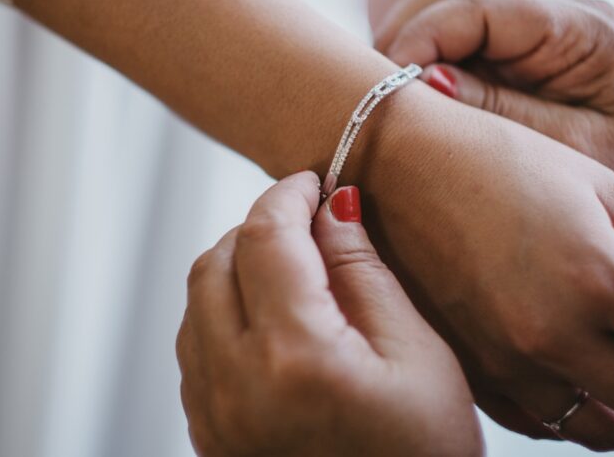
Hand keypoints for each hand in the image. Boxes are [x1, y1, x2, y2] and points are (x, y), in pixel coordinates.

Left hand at [177, 172, 482, 456]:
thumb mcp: (419, 359)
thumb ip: (365, 272)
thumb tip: (333, 205)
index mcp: (294, 357)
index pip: (266, 236)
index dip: (287, 195)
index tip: (311, 182)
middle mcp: (236, 385)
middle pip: (215, 261)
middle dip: (255, 228)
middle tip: (304, 223)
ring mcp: (213, 416)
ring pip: (195, 303)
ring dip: (234, 269)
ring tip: (291, 270)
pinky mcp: (208, 437)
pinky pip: (195, 350)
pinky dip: (222, 315)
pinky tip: (271, 321)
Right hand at [349, 77, 613, 450]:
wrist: (395, 164)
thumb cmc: (491, 157)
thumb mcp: (595, 184)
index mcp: (594, 274)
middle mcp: (551, 330)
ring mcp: (506, 357)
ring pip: (604, 427)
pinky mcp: (472, 365)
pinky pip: (544, 422)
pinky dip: (586, 420)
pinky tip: (601, 397)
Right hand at [374, 0, 613, 270]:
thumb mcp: (576, 156)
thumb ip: (501, 114)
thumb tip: (422, 80)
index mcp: (583, 29)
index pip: (478, 3)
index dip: (420, 35)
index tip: (385, 84)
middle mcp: (556, 15)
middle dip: (401, 34)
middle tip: (370, 92)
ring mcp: (533, 29)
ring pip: (441, 8)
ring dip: (404, 45)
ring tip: (382, 98)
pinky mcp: (514, 52)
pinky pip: (450, 39)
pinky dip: (418, 61)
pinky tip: (404, 100)